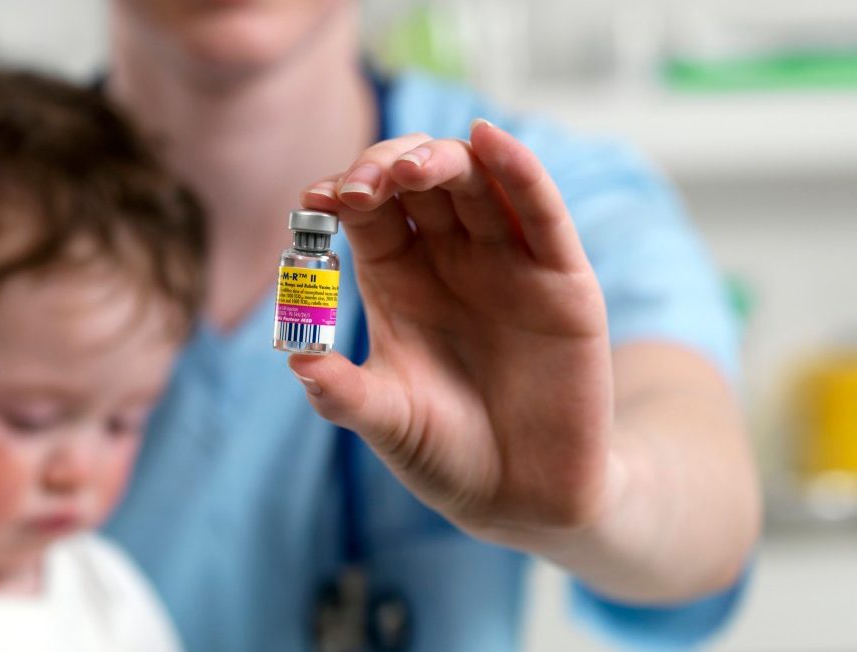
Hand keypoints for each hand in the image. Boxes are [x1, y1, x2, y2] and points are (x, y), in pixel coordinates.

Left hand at [292, 120, 620, 544]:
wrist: (525, 496)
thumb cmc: (446, 454)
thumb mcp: (388, 422)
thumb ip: (344, 393)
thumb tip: (295, 358)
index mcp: (398, 280)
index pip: (369, 213)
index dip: (343, 194)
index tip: (316, 199)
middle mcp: (450, 258)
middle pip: (418, 182)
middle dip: (386, 168)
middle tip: (361, 186)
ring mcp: (507, 262)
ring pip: (476, 183)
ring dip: (442, 161)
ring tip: (411, 167)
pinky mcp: (561, 278)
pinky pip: (540, 213)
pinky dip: (519, 169)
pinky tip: (491, 141)